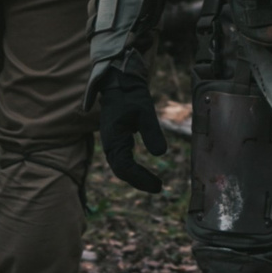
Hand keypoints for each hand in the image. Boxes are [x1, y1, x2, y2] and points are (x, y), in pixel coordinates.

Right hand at [94, 67, 168, 192]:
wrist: (119, 84)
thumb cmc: (131, 96)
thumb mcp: (145, 112)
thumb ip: (152, 132)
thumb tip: (161, 154)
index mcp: (114, 138)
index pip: (125, 166)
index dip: (141, 178)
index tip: (158, 185)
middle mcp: (110, 144)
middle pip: (121, 171)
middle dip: (139, 181)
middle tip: (158, 188)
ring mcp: (111, 143)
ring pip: (120, 167)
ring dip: (135, 177)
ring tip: (154, 184)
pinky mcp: (115, 141)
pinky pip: (121, 160)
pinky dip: (132, 170)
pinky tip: (144, 174)